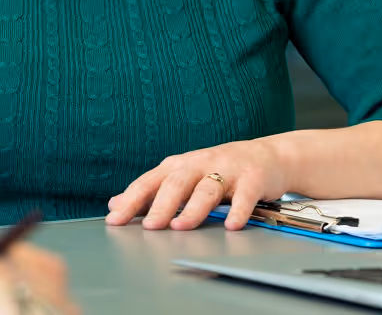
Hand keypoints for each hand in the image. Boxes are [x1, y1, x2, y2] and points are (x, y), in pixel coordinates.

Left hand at [105, 137, 289, 230]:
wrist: (266, 156)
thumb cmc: (217, 169)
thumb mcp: (182, 176)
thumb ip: (151, 191)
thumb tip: (115, 204)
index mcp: (177, 166)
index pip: (148, 182)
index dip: (131, 200)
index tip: (115, 220)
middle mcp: (199, 164)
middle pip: (175, 184)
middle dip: (160, 205)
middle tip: (149, 226)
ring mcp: (227, 170)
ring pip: (206, 189)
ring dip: (193, 209)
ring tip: (181, 227)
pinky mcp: (252, 179)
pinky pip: (245, 196)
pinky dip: (238, 210)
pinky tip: (231, 226)